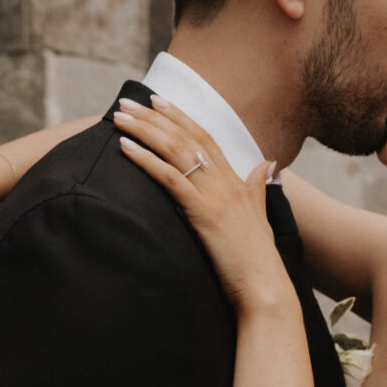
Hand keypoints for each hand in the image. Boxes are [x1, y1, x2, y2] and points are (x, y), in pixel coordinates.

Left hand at [114, 99, 291, 313]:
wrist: (264, 286)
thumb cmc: (258, 258)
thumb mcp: (259, 215)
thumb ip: (258, 186)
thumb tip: (266, 164)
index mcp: (236, 180)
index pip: (205, 136)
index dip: (180, 116)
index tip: (158, 100)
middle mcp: (226, 181)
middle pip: (186, 137)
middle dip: (154, 116)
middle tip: (127, 102)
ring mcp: (215, 195)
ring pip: (176, 150)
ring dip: (144, 130)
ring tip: (120, 116)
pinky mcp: (203, 213)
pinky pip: (170, 178)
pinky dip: (146, 160)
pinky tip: (126, 148)